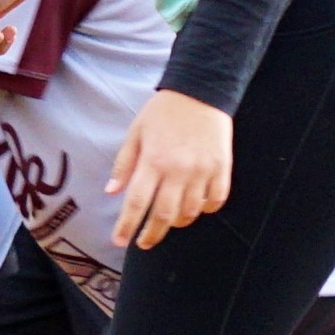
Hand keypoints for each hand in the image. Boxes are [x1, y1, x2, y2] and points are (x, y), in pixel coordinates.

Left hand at [109, 89, 234, 247]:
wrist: (201, 92)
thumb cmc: (162, 112)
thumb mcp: (135, 133)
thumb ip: (124, 164)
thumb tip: (112, 192)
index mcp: (153, 161)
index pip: (137, 202)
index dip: (127, 225)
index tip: (119, 241)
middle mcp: (178, 170)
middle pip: (164, 215)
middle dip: (152, 234)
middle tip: (143, 242)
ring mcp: (203, 171)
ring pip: (190, 212)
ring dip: (177, 222)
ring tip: (167, 222)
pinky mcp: (222, 170)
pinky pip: (215, 201)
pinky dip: (204, 210)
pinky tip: (195, 208)